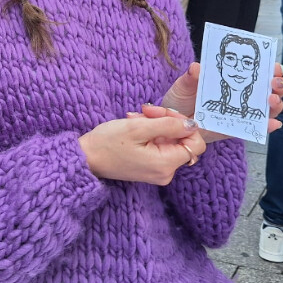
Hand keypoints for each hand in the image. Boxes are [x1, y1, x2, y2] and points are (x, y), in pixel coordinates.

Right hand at [78, 115, 204, 185]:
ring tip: (135, 117)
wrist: (86, 157)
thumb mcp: (138, 128)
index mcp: (166, 164)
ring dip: (156, 124)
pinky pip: (159, 147)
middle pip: (182, 141)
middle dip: (166, 121)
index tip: (163, 113)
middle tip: (146, 110)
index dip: (184, 124)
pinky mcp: (150, 168)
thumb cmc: (108, 143)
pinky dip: (150, 133)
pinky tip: (135, 125)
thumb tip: (192, 125)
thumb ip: (168, 125)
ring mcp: (158, 171)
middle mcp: (166, 172)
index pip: (196, 143)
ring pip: (170, 141)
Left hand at [156, 62, 282, 142]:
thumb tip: (196, 67)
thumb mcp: (183, 85)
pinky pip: (254, 129)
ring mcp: (240, 113)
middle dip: (278, 85)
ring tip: (271, 99)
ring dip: (275, 105)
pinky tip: (272, 123)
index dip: (269, 68)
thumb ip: (190, 77)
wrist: (172, 122)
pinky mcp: (235, 129)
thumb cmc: (180, 99)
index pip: (256, 72)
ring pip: (267, 109)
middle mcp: (240, 95)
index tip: (274, 66)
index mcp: (231, 79)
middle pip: (269, 90)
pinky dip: (266, 127)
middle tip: (274, 83)